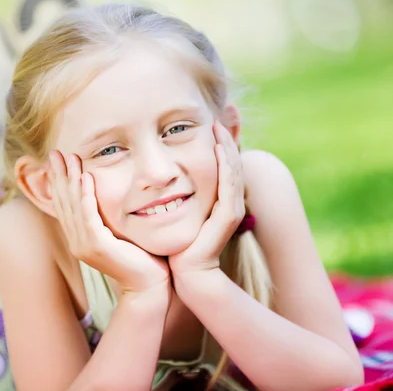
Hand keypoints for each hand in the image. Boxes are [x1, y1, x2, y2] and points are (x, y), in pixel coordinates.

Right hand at [48, 151, 169, 293]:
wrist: (150, 284)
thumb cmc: (141, 258)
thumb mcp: (120, 234)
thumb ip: (108, 218)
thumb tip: (107, 197)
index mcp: (80, 239)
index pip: (65, 205)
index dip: (60, 182)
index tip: (58, 160)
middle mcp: (77, 242)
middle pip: (64, 203)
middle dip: (59, 176)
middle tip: (55, 153)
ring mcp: (84, 245)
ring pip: (74, 206)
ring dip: (70, 179)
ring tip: (69, 158)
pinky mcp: (97, 246)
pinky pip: (88, 215)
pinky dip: (85, 195)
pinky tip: (84, 178)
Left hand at [169, 122, 245, 274]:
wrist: (187, 275)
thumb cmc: (178, 246)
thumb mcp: (174, 214)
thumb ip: (173, 196)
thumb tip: (159, 180)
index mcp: (218, 200)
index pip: (221, 165)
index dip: (217, 144)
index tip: (205, 123)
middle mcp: (228, 202)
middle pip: (231, 163)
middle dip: (224, 139)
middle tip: (215, 117)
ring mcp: (231, 208)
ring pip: (232, 169)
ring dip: (226, 146)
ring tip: (217, 126)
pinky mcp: (228, 216)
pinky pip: (229, 184)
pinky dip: (226, 165)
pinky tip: (218, 148)